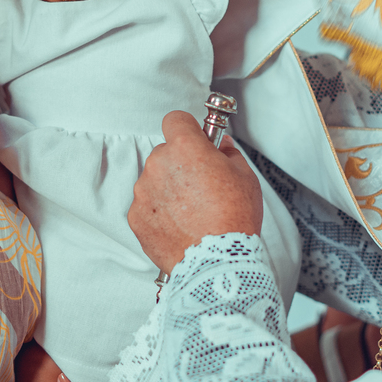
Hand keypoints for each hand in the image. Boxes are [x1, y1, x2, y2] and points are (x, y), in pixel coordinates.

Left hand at [129, 110, 262, 273]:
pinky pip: (147, 206)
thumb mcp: (245, 176)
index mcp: (185, 148)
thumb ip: (228, 153)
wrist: (216, 261)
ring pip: (154, 180)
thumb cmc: (233, 219)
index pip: (176, 120)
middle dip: (180, 164)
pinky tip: (181, 225)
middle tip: (202, 185)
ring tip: (193, 211)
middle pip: (165, 153)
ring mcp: (144, 191)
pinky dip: (159, 213)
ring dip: (168, 189)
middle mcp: (159, 164)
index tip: (194, 139)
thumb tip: (221, 146)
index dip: (187, 129)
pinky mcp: (136, 217)